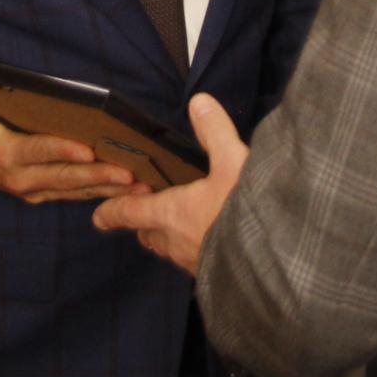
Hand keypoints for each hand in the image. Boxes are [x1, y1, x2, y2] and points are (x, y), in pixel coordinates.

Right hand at [0, 109, 143, 203]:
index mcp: (6, 152)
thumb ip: (27, 109)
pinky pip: (71, 194)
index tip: (90, 150)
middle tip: (130, 175)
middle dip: (100, 176)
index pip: (40, 150)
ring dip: (106, 188)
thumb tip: (66, 97)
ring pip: (73, 190)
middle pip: (65, 176)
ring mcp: (30, 191)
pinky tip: (120, 189)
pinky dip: (96, 191)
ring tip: (137, 186)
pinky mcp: (38, 197)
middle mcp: (20, 177)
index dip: (64, 150)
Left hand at [92, 95, 248, 275]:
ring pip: (168, 249)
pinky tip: (209, 238)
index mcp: (171, 214)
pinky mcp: (214, 274)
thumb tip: (199, 102)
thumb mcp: (234, 162)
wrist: (279, 260)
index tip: (98, 217)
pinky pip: (191, 260)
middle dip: (143, 221)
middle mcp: (175, 242)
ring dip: (166, 235)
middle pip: (147, 233)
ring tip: (178, 220)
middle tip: (146, 206)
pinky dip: (191, 247)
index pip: (129, 213)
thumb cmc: (247, 211)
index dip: (111, 212)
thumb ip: (215, 131)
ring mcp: (194, 262)